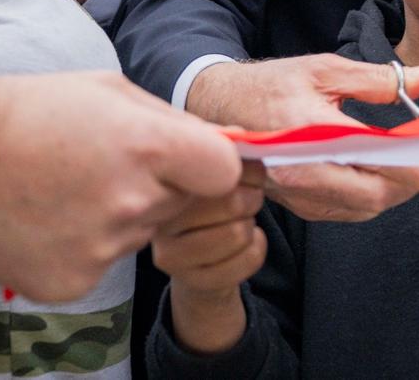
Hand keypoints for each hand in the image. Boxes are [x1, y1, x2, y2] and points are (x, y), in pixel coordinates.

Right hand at [0, 72, 244, 301]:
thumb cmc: (28, 111)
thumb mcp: (109, 90)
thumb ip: (173, 121)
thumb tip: (227, 142)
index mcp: (149, 146)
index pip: (226, 172)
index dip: (215, 164)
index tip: (196, 159)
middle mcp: (133, 203)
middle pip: (184, 203)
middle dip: (163, 185)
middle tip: (110, 164)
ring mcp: (104, 250)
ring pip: (143, 232)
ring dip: (124, 213)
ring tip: (70, 186)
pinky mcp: (74, 283)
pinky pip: (105, 263)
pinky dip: (87, 244)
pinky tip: (50, 217)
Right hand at [154, 162, 268, 354]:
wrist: (194, 260)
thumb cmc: (207, 205)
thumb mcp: (211, 172)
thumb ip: (222, 148)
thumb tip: (242, 137)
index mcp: (164, 183)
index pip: (215, 168)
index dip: (246, 169)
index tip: (251, 172)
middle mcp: (159, 218)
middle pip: (231, 200)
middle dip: (253, 197)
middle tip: (250, 197)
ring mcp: (170, 254)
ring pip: (239, 233)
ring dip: (252, 224)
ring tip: (243, 221)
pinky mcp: (190, 280)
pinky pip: (248, 259)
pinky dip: (259, 248)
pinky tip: (246, 243)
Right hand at [188, 55, 418, 221]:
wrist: (220, 107)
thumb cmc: (274, 84)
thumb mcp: (326, 68)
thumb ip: (379, 79)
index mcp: (311, 131)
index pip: (375, 160)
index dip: (417, 174)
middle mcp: (301, 170)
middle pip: (373, 196)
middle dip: (408, 185)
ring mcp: (296, 193)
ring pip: (361, 208)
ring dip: (390, 191)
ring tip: (403, 164)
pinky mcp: (295, 204)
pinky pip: (343, 211)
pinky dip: (367, 196)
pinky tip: (374, 173)